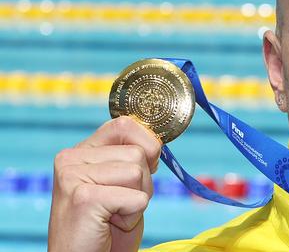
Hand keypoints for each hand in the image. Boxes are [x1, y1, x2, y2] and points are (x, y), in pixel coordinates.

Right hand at [48, 116, 161, 251]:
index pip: (125, 124)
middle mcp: (71, 158)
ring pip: (138, 172)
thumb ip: (130, 158)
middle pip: (139, 152)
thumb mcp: (120, 183)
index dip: (146, 145)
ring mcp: (73, 177)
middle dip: (143, 182)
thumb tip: (157, 141)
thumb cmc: (106, 224)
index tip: (141, 169)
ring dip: (137, 199)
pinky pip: (136, 198)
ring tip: (113, 213)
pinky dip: (132, 215)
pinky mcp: (83, 199)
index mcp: (81, 150)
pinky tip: (110, 224)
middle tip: (120, 202)